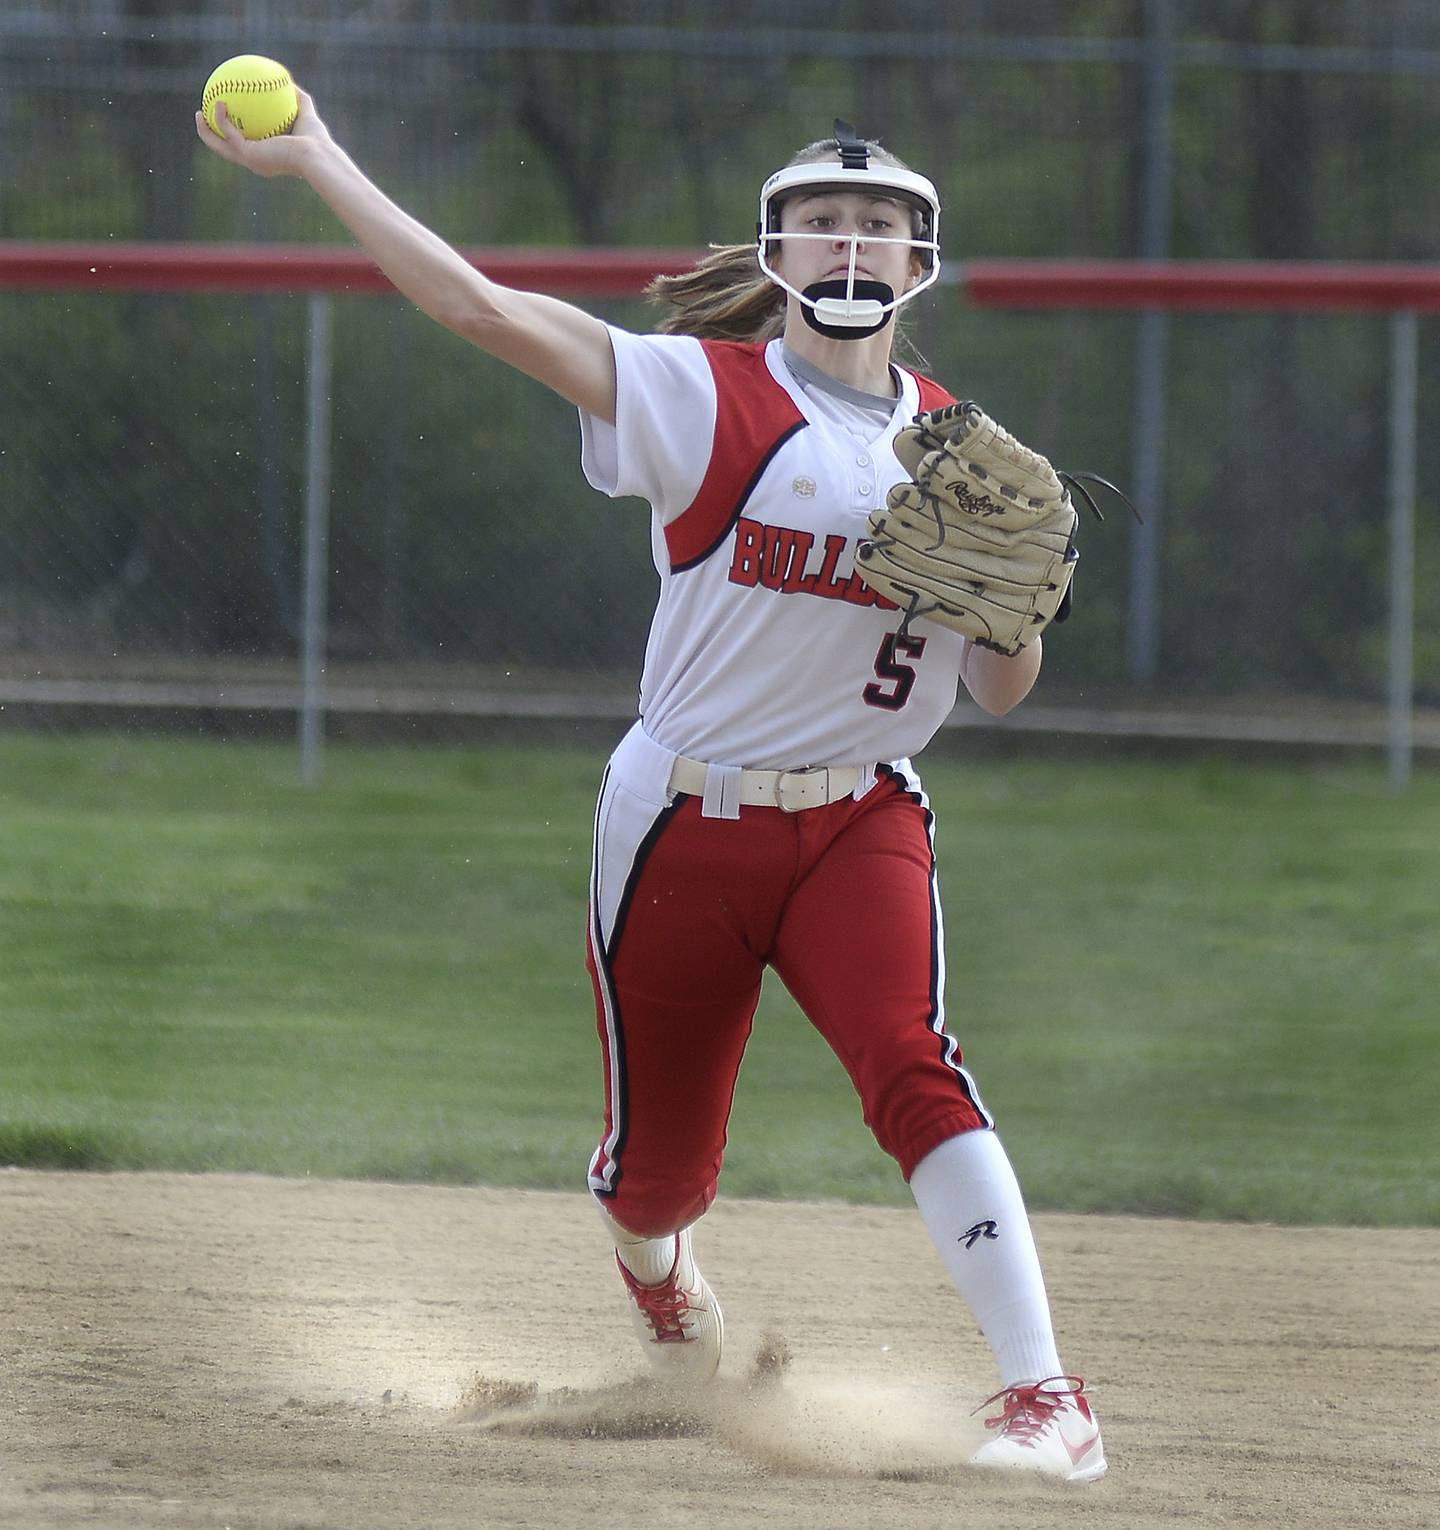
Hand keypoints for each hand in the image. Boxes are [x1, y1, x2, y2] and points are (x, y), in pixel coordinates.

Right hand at [193, 86, 330, 178]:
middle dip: (212, 135)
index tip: (227, 118)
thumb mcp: (306, 113)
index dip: (233, 134)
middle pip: (226, 150)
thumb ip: (298, 98)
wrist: (316, 154)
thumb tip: (289, 82)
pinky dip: (221, 118)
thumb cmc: (317, 141)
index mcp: (268, 157)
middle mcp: (257, 162)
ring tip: (199, 112)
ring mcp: (251, 161)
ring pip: (219, 146)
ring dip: (206, 131)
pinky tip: (219, 102)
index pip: (247, 147)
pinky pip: (228, 133)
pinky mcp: (248, 154)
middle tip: (204, 117)